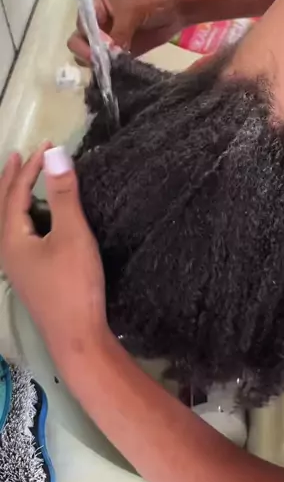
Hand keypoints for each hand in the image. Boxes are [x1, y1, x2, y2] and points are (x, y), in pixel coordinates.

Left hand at [0, 145, 107, 358]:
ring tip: (25, 180)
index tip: (48, 144)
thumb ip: (65, 194)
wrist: (77, 336)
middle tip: (21, 155)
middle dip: (12, 179)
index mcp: (10, 238)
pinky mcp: (29, 275)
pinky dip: (25, 214)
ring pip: (9, 221)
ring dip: (16, 196)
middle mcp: (6, 250)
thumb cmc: (74, 284)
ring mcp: (16, 265)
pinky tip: (39, 218)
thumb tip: (57, 154)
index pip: (15, 192)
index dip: (30, 166)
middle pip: (3, 206)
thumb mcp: (72, 234)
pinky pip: (18, 233)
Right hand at [67, 0, 183, 64]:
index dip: (88, 37)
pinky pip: (107, 64)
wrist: (176, 8)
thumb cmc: (152, 1)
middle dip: (87, 53)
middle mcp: (96, 23)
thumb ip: (119, 33)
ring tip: (113, 67)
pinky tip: (118, 72)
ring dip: (98, 63)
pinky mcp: (118, 52)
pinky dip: (110, 69)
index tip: (104, 46)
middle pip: (79, 42)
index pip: (81, 25)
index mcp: (94, 6)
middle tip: (104, 62)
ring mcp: (106, 39)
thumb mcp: (132, 12)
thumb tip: (109, 55)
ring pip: (90, 56)